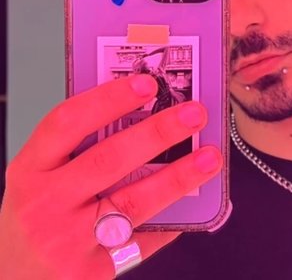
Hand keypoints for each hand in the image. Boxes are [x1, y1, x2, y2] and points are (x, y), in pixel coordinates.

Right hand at [0, 75, 221, 278]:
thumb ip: (80, 149)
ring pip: (133, 201)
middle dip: (158, 132)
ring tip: (209, 157)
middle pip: (108, 159)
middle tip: (194, 113)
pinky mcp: (89, 271)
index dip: (109, 99)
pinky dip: (171, 221)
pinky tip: (193, 205)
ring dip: (178, 176)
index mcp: (30, 168)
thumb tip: (144, 116)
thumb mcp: (42, 176)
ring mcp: (65, 241)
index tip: (148, 83)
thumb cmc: (37, 216)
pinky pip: (141, 242)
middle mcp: (43, 203)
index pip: (68, 122)